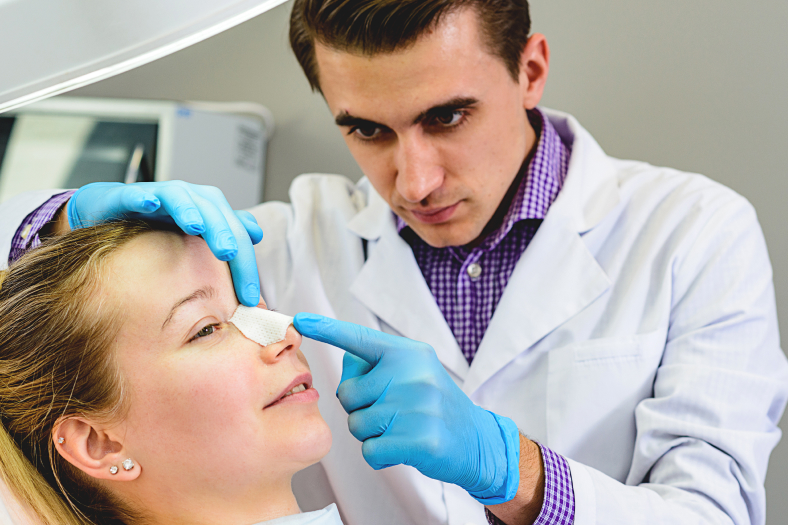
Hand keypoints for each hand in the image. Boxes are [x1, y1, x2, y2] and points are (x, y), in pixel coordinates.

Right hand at [66, 181, 262, 305]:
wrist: (109, 210)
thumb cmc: (155, 223)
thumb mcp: (194, 233)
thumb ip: (226, 233)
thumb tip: (256, 233)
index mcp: (208, 210)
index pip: (235, 235)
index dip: (245, 264)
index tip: (250, 296)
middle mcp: (189, 198)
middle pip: (213, 212)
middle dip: (223, 233)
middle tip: (230, 254)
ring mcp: (159, 195)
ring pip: (180, 197)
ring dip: (189, 210)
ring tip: (197, 226)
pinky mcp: (129, 196)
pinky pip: (137, 195)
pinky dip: (145, 198)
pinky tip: (151, 205)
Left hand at [293, 313, 520, 503]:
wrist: (477, 440)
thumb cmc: (435, 406)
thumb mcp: (416, 372)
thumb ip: (382, 364)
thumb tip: (347, 362)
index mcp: (409, 353)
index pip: (359, 338)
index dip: (327, 329)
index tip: (299, 320)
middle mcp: (413, 374)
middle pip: (348, 394)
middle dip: (360, 409)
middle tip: (392, 412)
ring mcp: (417, 407)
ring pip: (357, 424)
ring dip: (371, 434)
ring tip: (401, 429)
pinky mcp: (420, 439)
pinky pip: (370, 450)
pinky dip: (381, 455)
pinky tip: (404, 448)